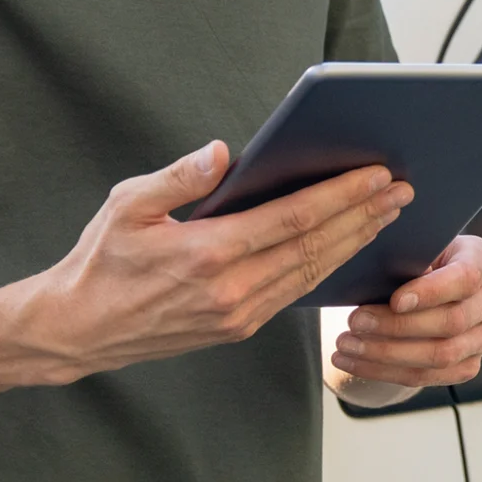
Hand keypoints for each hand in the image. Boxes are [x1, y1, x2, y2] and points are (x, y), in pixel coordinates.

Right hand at [9, 141, 414, 378]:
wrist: (80, 330)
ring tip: (386, 214)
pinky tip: (348, 245)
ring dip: (354, 242)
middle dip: (363, 216)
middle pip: (315, 247)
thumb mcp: (126, 206)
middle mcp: (231, 289)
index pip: (292, 219)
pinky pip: (295, 293)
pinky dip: (327, 267)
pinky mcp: (239, 328)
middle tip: (400, 190)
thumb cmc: (101, 261)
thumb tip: (224, 152)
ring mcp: (239, 314)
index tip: (374, 175)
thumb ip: (178, 178)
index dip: (340, 197)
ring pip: (312, 273)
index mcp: (207, 254)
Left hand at [329, 235, 481, 394]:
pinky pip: (428, 376)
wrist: (427, 283)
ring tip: (346, 345)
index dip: (431, 292)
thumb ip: (404, 256)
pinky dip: (385, 372)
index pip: (465, 278)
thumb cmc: (416, 258)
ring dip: (387, 354)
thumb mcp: (414, 246)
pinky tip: (353, 362)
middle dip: (398, 326)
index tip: (395, 301)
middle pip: (453, 322)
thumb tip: (374, 276)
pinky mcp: (467, 365)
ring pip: (441, 356)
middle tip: (355, 322)